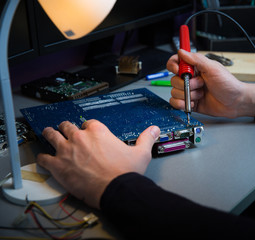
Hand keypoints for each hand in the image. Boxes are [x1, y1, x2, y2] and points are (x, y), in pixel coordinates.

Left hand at [37, 120, 159, 208]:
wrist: (115, 189)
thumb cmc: (126, 171)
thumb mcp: (141, 152)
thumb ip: (146, 138)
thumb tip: (154, 129)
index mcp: (98, 131)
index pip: (88, 122)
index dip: (88, 127)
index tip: (88, 132)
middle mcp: (80, 137)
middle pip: (67, 126)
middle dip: (66, 128)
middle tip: (65, 131)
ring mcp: (67, 150)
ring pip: (52, 136)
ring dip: (50, 135)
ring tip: (48, 134)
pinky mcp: (58, 165)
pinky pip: (43, 158)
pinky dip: (43, 158)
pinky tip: (43, 159)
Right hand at [167, 50, 254, 117]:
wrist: (235, 103)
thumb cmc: (228, 85)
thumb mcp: (213, 69)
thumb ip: (196, 59)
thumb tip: (182, 51)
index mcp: (195, 67)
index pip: (176, 62)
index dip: (173, 65)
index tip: (179, 70)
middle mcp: (191, 79)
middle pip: (173, 79)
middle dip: (186, 84)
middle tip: (200, 84)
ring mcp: (189, 91)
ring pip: (175, 92)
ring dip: (188, 95)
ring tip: (201, 94)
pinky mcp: (189, 103)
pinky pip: (175, 103)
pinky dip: (182, 104)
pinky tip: (194, 103)